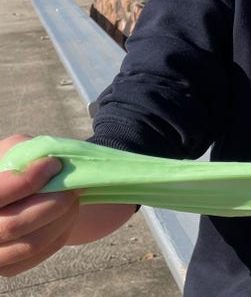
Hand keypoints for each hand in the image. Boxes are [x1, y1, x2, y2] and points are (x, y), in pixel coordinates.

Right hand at [0, 135, 79, 276]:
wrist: (19, 195)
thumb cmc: (17, 167)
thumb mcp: (14, 151)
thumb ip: (25, 153)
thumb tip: (47, 162)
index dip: (28, 180)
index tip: (54, 165)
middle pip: (15, 225)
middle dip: (53, 202)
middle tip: (74, 186)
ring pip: (31, 243)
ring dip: (62, 218)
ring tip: (74, 198)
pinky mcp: (8, 268)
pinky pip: (41, 253)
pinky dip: (61, 232)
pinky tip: (67, 214)